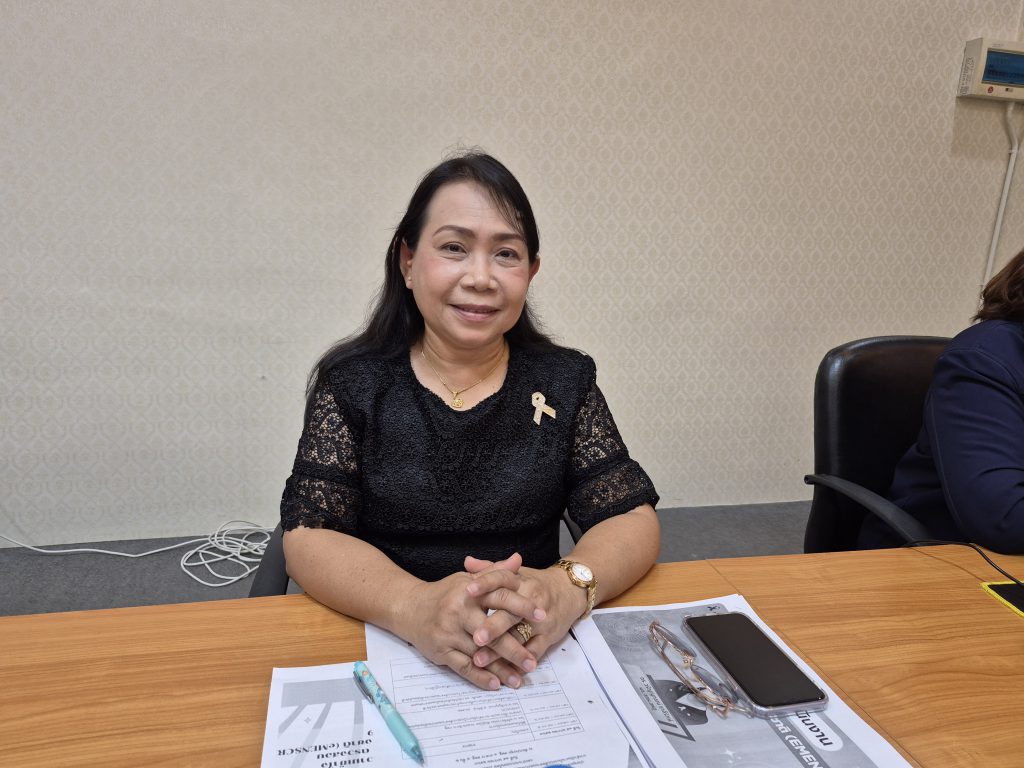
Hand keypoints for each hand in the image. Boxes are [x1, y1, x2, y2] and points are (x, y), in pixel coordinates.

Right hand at [396, 554, 544, 690]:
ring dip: (500, 668)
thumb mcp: (468, 580)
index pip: (500, 597)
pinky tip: (496, 684)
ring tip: (519, 679)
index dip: (522, 606)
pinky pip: (463, 667)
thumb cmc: (444, 593)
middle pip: (492, 631)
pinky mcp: (440, 651)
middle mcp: (458, 611)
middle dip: (514, 648)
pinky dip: (480, 677)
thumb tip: (519, 559)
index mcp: (469, 591)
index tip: (542, 617)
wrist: (409, 608)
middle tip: (533, 662)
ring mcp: (448, 633)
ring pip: (480, 654)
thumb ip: (495, 572)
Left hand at [464, 558, 586, 670]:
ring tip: (480, 660)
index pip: (502, 579)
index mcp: (521, 581)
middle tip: (475, 638)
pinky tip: (503, 672)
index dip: (485, 584)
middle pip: (510, 613)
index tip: (468, 591)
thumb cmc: (537, 584)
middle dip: (493, 627)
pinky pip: (533, 652)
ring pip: (519, 637)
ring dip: (500, 652)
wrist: (570, 591)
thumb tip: (467, 562)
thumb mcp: (517, 573)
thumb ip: (490, 569)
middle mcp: (531, 599)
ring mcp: (541, 620)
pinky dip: (519, 663)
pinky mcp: (549, 637)